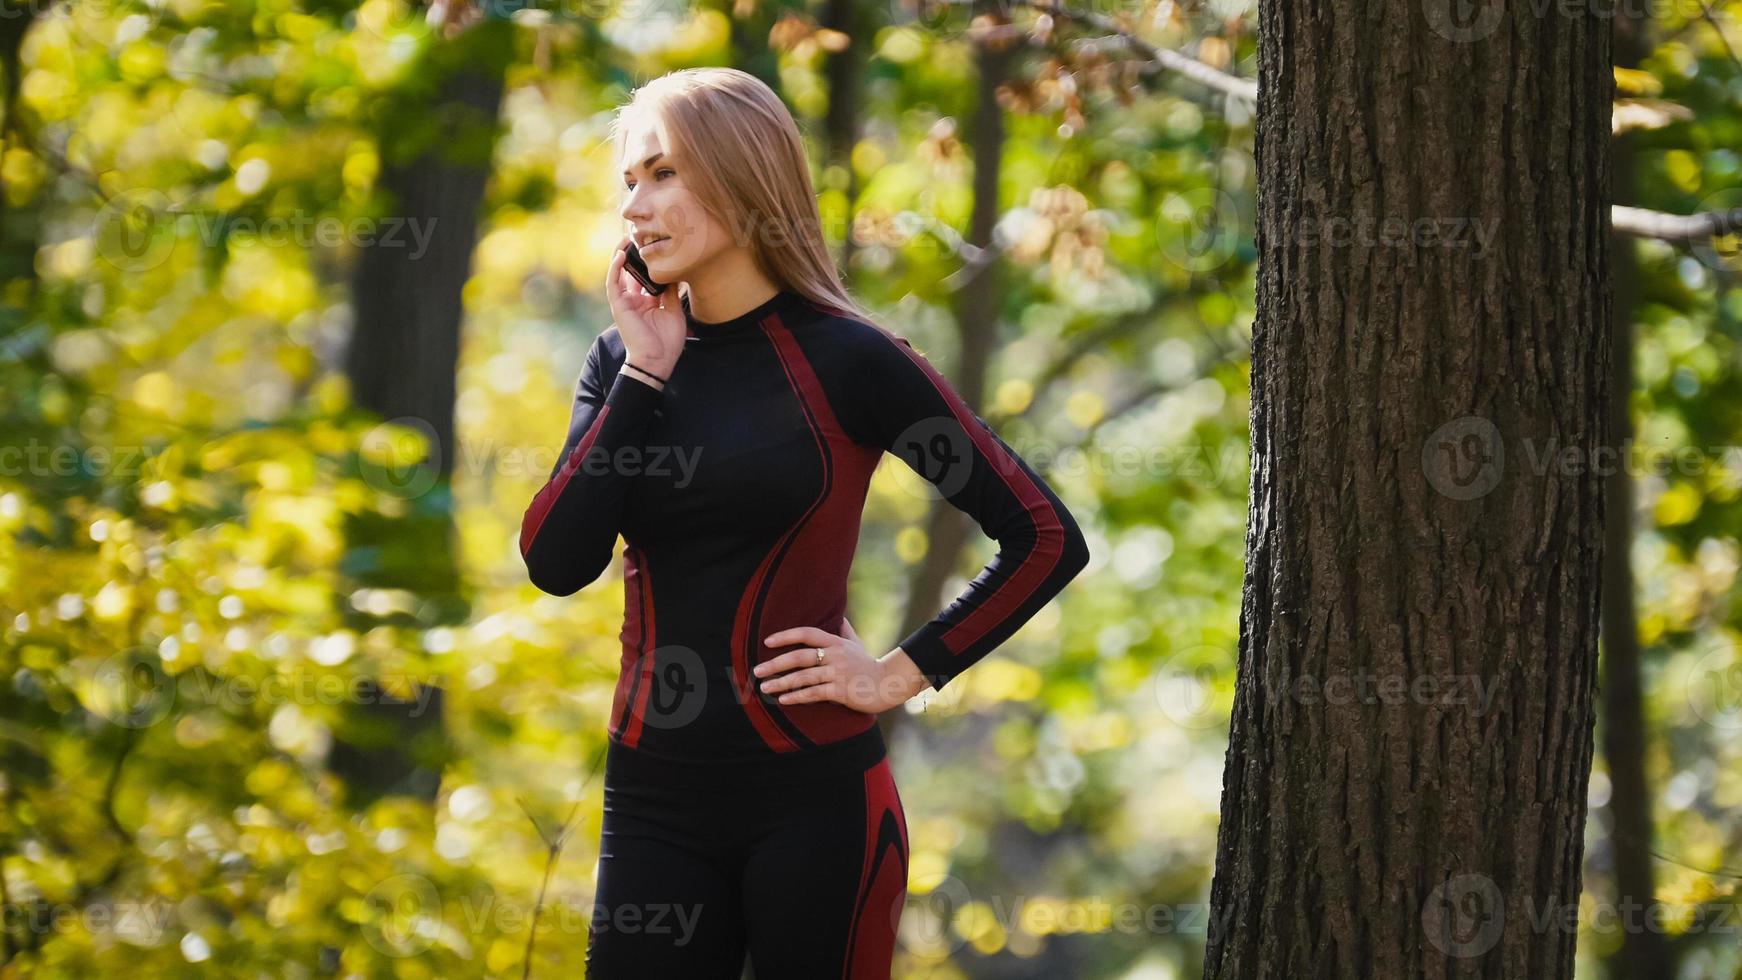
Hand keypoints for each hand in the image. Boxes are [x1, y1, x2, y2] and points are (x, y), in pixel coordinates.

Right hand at [606, 234, 685, 376]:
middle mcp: (635, 299)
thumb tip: (676, 272)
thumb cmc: (667, 342)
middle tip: (641, 235)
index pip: (647, 276)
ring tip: (628, 237)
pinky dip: (615, 268)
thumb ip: (672, 292)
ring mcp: (625, 302)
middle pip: (632, 271)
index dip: (650, 261)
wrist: (657, 361)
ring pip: (620, 273)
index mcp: (648, 301)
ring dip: (622, 255)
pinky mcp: (618, 305)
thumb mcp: (674, 311)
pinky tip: (621, 254)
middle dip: (635, 254)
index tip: (657, 245)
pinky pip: (613, 283)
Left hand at [755, 617, 907, 713]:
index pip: (807, 633)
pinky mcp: (841, 691)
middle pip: (800, 656)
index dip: (786, 636)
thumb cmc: (868, 664)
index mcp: (836, 642)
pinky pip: (814, 693)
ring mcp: (838, 673)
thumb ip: (845, 630)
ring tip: (765, 688)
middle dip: (776, 664)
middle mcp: (836, 655)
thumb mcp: (856, 644)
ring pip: (804, 677)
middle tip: (757, 671)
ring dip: (781, 683)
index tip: (767, 641)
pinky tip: (783, 700)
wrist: (888, 684)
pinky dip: (797, 697)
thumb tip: (839, 616)